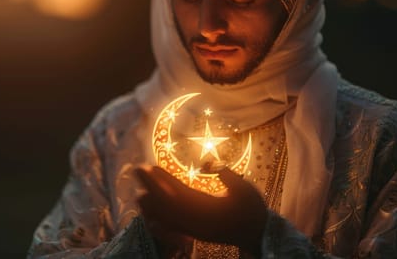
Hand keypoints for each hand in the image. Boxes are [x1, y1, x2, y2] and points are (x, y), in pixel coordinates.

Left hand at [135, 165, 267, 256]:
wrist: (258, 234)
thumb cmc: (253, 209)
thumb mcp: (244, 188)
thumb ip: (226, 174)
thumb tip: (207, 162)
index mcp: (204, 210)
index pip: (172, 195)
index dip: (156, 181)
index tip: (145, 167)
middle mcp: (194, 221)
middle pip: (163, 205)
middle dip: (149, 186)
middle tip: (138, 168)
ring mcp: (193, 228)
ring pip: (164, 217)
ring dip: (152, 200)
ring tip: (144, 183)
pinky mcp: (194, 231)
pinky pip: (171, 225)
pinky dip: (158, 216)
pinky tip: (152, 207)